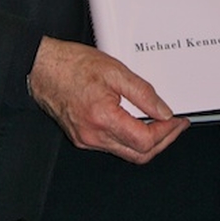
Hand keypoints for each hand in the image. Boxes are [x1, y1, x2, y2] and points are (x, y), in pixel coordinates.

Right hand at [27, 36, 188, 163]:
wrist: (42, 68)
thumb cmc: (72, 65)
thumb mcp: (114, 70)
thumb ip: (142, 93)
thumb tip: (163, 111)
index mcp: (102, 118)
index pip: (145, 140)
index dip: (167, 132)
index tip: (177, 121)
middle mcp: (93, 136)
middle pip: (139, 155)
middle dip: (162, 142)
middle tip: (174, 126)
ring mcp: (86, 140)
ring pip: (126, 153)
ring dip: (147, 142)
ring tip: (160, 124)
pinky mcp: (82, 138)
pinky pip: (112, 146)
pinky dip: (129, 138)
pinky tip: (136, 123)